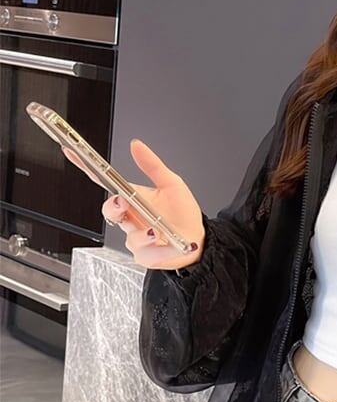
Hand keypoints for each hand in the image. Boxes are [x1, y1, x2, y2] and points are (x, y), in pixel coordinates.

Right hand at [61, 139, 204, 270]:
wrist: (198, 238)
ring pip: (129, 237)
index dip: (87, 169)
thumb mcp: (171, 184)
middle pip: (110, 212)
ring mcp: (136, 238)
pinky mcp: (147, 256)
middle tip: (122, 201)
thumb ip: (153, 166)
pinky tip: (170, 244)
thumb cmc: (182, 213)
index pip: (105, 183)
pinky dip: (160, 250)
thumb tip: (137, 145)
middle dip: (113, 207)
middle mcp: (131, 218)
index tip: (73, 153)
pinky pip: (147, 254)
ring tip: (155, 230)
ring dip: (142, 234)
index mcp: (132, 198)